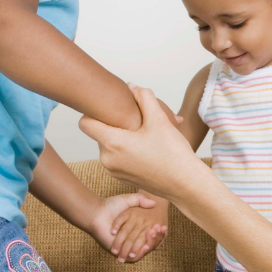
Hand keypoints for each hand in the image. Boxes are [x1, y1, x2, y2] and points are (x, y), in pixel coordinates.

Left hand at [80, 85, 202, 198]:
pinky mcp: (121, 178)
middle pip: (99, 133)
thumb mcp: (160, 120)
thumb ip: (144, 97)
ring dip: (121, 138)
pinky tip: (146, 150)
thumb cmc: (173, 154)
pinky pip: (116, 159)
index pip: (85, 122)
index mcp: (113, 143)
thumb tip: (131, 86)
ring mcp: (113, 171)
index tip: (109, 109)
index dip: (94, 112)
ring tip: (144, 136)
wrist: (186, 185)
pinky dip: (126, 151)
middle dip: (114, 125)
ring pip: (108, 146)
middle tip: (136, 122)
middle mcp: (107, 159)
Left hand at [109, 198, 168, 262]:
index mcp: (135, 231)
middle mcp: (131, 240)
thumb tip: (154, 203)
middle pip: (150, 243)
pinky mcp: (120, 252)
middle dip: (157, 237)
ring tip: (155, 233)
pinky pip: (134, 257)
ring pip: (143, 251)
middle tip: (163, 229)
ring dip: (152, 243)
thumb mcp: (128, 200)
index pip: (151, 235)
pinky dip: (142, 251)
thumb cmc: (110, 206)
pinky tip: (147, 244)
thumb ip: (140, 200)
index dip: (158, 232)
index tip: (164, 226)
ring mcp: (126, 247)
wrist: (97, 213)